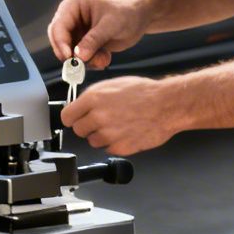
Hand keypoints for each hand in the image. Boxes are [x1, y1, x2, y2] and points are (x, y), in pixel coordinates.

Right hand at [47, 0, 147, 70]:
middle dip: (71, 55)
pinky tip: (105, 58)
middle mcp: (69, 18)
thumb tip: (78, 56)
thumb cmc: (126, 14)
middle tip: (83, 65)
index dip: (61, 43)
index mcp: (72, 5)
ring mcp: (75, 32)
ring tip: (104, 58)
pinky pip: (79, 59)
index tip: (69, 58)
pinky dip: (91, 62)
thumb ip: (94, 40)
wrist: (138, 19)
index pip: (58, 26)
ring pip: (68, 53)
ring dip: (85, 61)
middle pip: (58, 41)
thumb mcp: (111, 25)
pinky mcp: (81, 44)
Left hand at [59, 74, 178, 155]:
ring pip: (93, 141)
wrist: (166, 105)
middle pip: (78, 130)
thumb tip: (79, 105)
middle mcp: (98, 117)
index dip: (72, 117)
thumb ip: (93, 96)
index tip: (75, 119)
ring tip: (117, 125)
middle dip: (87, 126)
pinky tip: (126, 132)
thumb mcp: (113, 84)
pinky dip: (115, 143)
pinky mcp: (120, 147)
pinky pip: (108, 148)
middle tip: (100, 121)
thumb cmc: (144, 93)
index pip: (67, 116)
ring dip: (101, 136)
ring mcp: (109, 134)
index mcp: (94, 98)